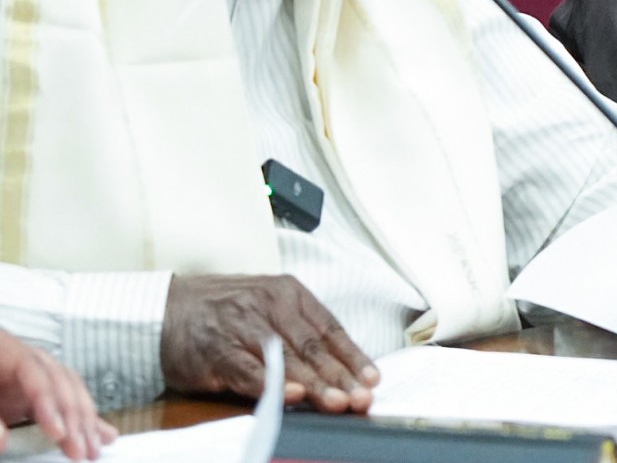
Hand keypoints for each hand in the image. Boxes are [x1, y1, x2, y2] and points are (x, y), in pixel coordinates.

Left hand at [0, 330, 115, 460]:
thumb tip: (2, 440)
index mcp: (6, 352)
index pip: (37, 375)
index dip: (50, 404)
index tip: (57, 433)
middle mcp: (27, 359)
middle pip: (62, 383)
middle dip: (76, 418)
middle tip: (81, 449)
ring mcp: (34, 373)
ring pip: (71, 391)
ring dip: (86, 420)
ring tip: (94, 447)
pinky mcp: (34, 391)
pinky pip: (66, 399)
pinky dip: (84, 417)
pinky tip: (101, 432)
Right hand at [161, 275, 378, 412]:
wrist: (165, 308)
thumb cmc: (224, 311)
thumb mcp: (267, 307)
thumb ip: (298, 332)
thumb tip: (338, 368)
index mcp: (289, 293)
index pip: (329, 328)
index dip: (353, 356)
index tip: (373, 379)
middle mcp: (269, 306)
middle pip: (312, 346)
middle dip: (341, 375)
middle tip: (361, 398)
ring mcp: (243, 327)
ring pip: (286, 359)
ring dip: (315, 384)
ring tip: (337, 402)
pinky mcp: (216, 351)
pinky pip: (249, 370)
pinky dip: (272, 384)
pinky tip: (291, 396)